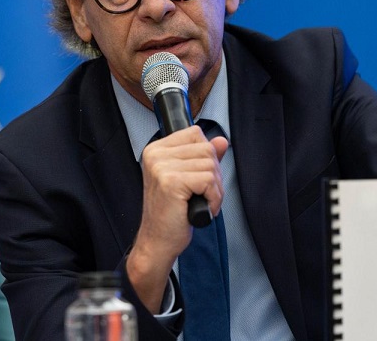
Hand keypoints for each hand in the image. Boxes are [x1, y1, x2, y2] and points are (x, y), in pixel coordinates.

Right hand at [126, 125, 227, 311]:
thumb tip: (222, 140)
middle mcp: (155, 154)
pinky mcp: (171, 182)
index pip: (195, 134)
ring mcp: (161, 167)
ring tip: (200, 203)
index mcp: (156, 149)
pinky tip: (201, 208)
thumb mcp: (188, 179)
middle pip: (207, 149)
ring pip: (211, 165)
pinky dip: (213, 197)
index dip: (206, 156)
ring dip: (215, 189)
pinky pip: (209, 180)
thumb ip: (203, 157)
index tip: (197, 178)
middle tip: (201, 195)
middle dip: (213, 175)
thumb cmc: (171, 213)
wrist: (157, 242)